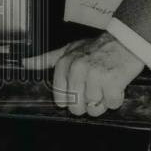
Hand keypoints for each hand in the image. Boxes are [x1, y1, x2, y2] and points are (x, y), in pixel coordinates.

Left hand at [22, 32, 143, 116]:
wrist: (125, 41)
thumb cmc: (97, 48)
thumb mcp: (69, 49)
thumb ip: (47, 59)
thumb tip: (25, 63)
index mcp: (65, 64)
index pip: (60, 97)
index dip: (70, 101)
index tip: (77, 94)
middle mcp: (78, 69)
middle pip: (76, 108)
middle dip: (87, 105)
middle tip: (94, 91)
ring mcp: (95, 76)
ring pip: (94, 108)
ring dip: (102, 102)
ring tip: (106, 86)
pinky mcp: (113, 82)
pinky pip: (111, 104)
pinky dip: (115, 99)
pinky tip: (115, 86)